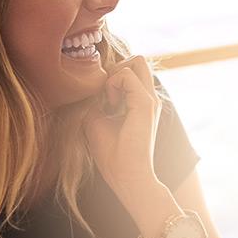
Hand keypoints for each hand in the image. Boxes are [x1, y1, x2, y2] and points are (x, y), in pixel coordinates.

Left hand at [83, 55, 161, 196]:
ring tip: (108, 100)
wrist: (128, 177)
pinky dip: (112, 83)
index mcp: (141, 103)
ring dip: (114, 74)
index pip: (130, 71)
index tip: (102, 101)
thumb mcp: (97, 121)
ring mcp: (150, 99)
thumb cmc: (113, 156)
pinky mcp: (146, 103)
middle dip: (115, 68)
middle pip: (138, 60)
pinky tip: (110, 105)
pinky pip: (127, 73)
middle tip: (105, 93)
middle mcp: (150, 98)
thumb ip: (95, 101)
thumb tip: (87, 87)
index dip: (111, 77)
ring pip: (136, 60)